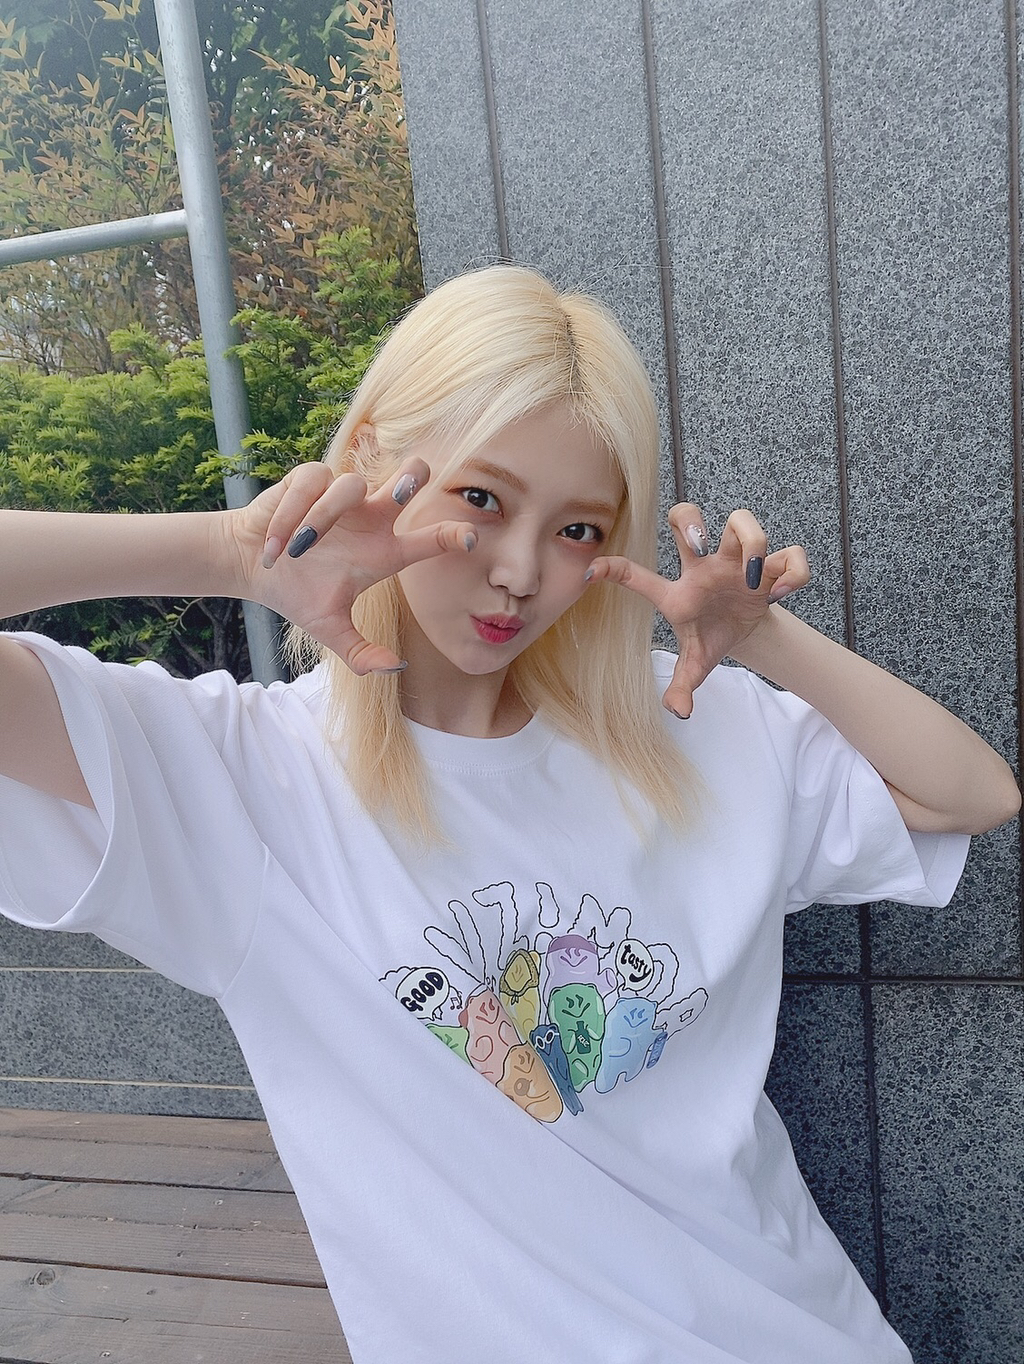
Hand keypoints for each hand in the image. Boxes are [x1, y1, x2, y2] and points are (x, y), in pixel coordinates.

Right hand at [225, 458, 476, 673]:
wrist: (250, 566)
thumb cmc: (297, 593)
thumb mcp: (330, 630)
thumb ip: (360, 653)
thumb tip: (397, 667)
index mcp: (383, 551)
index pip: (428, 540)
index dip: (451, 535)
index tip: (470, 539)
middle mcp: (370, 517)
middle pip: (408, 480)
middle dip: (413, 476)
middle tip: (410, 482)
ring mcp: (342, 496)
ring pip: (352, 486)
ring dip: (320, 520)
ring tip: (295, 553)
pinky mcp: (310, 478)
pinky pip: (314, 484)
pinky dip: (294, 513)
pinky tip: (277, 543)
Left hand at [586, 504, 809, 716]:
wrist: (745, 630)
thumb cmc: (711, 635)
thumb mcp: (695, 664)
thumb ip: (683, 685)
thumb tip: (678, 711)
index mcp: (679, 590)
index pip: (638, 576)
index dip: (614, 569)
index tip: (593, 572)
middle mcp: (704, 566)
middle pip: (686, 515)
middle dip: (691, 521)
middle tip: (702, 547)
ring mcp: (736, 562)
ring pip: (741, 522)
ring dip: (752, 543)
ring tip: (754, 580)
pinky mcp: (770, 566)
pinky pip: (789, 554)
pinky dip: (792, 572)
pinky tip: (781, 595)